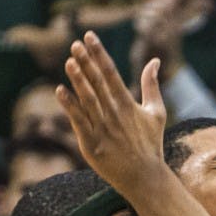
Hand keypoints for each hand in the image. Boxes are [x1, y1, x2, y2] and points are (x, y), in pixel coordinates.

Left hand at [57, 31, 166, 193]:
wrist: (145, 178)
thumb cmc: (150, 145)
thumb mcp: (156, 113)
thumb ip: (152, 85)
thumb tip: (154, 60)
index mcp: (128, 105)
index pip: (112, 74)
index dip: (100, 54)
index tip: (89, 37)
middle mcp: (115, 114)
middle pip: (98, 84)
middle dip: (87, 63)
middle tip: (75, 44)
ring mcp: (103, 129)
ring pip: (88, 100)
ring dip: (78, 81)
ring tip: (69, 61)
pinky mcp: (92, 144)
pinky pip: (79, 122)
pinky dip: (70, 107)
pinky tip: (59, 91)